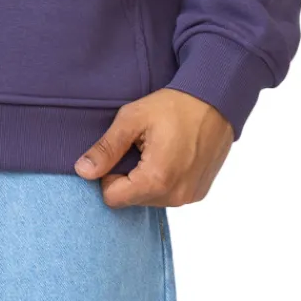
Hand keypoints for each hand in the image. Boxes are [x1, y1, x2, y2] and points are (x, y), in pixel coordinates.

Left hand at [74, 88, 233, 207]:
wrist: (217, 100)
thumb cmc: (175, 106)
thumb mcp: (133, 119)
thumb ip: (106, 148)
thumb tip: (83, 171)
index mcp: (156, 179)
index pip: (112, 198)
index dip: (109, 176)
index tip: (122, 152)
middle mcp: (176, 195)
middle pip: (132, 200)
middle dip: (129, 178)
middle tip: (143, 148)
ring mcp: (190, 196)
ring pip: (149, 199)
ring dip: (147, 179)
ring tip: (160, 150)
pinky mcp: (199, 193)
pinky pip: (169, 195)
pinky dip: (165, 180)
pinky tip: (174, 156)